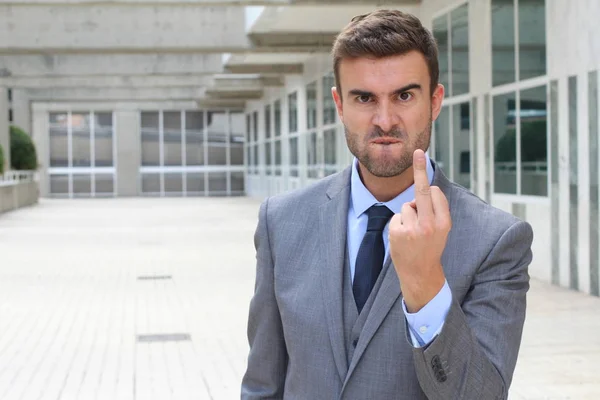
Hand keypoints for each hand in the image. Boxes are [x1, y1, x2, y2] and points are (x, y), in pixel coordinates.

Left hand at [388, 149, 450, 312]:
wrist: (420, 273)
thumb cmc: (431, 246)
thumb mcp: (441, 229)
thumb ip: (436, 210)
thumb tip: (427, 186)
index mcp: (444, 222)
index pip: (435, 193)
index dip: (429, 185)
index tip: (422, 158)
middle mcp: (430, 224)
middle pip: (423, 190)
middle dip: (420, 169)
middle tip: (418, 152)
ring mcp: (413, 229)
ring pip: (407, 206)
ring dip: (408, 215)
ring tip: (413, 233)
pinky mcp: (398, 232)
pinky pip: (397, 216)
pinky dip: (399, 224)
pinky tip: (403, 238)